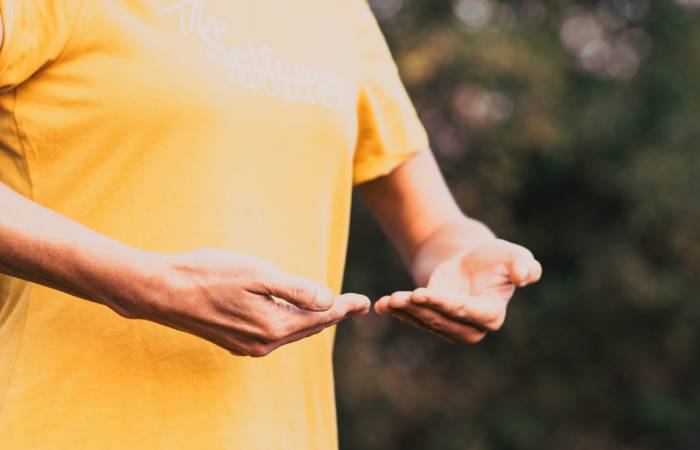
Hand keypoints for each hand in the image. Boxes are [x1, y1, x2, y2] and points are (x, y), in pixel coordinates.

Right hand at [110, 248, 369, 356]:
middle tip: (353, 304)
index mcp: (273, 326)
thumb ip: (295, 289)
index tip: (364, 302)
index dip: (345, 307)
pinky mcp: (234, 342)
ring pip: (291, 332)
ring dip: (312, 320)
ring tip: (330, 309)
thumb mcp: (257, 274)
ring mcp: (247, 345)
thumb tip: (328, 300)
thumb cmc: (208, 274)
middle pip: (309, 328)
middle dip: (332, 314)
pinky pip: (274, 334)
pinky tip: (293, 314)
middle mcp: (263, 343)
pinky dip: (290, 323)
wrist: (162, 291)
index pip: (321, 317)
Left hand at [375, 239, 540, 343]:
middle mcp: (473, 328)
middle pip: (443, 319)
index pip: (467, 311)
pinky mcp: (434, 322)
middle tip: (398, 296)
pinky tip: (382, 305)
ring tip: (387, 299)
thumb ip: (525, 265)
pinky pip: (416, 319)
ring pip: (426, 321)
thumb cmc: (495, 258)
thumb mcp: (513, 255)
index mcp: (492, 313)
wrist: (473, 261)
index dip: (445, 303)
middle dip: (420, 309)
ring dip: (405, 311)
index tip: (422, 293)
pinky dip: (398, 312)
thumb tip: (527, 275)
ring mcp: (452, 328)